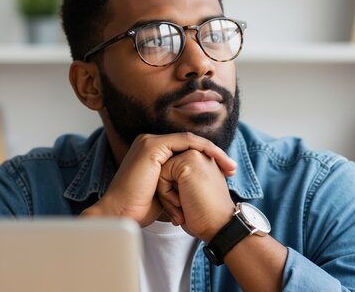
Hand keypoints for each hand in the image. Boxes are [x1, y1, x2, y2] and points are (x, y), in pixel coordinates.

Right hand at [81, 133, 236, 226]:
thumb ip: (179, 181)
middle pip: (190, 143)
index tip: (226, 173)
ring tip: (229, 167)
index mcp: (153, 151)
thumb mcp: (167, 191)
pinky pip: (186, 142)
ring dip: (213, 152)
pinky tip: (216, 161)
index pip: (186, 149)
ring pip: (191, 140)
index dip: (208, 158)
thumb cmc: (141, 208)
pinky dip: (204, 150)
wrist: (122, 214)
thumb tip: (200, 184)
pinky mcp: (153, 146)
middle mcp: (150, 142)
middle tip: (232, 169)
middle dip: (215, 154)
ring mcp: (150, 142)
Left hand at [158, 149, 235, 240]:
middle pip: (165, 171)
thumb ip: (179, 180)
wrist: (218, 227)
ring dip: (166, 195)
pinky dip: (166, 194)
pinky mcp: (188, 161)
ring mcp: (195, 155)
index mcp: (202, 162)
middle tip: (184, 208)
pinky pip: (162, 174)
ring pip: (161, 172)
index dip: (173, 193)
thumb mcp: (189, 194)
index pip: (171, 173)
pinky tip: (181, 203)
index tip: (188, 207)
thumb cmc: (203, 216)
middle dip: (169, 192)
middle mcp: (200, 155)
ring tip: (182, 207)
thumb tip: (159, 179)